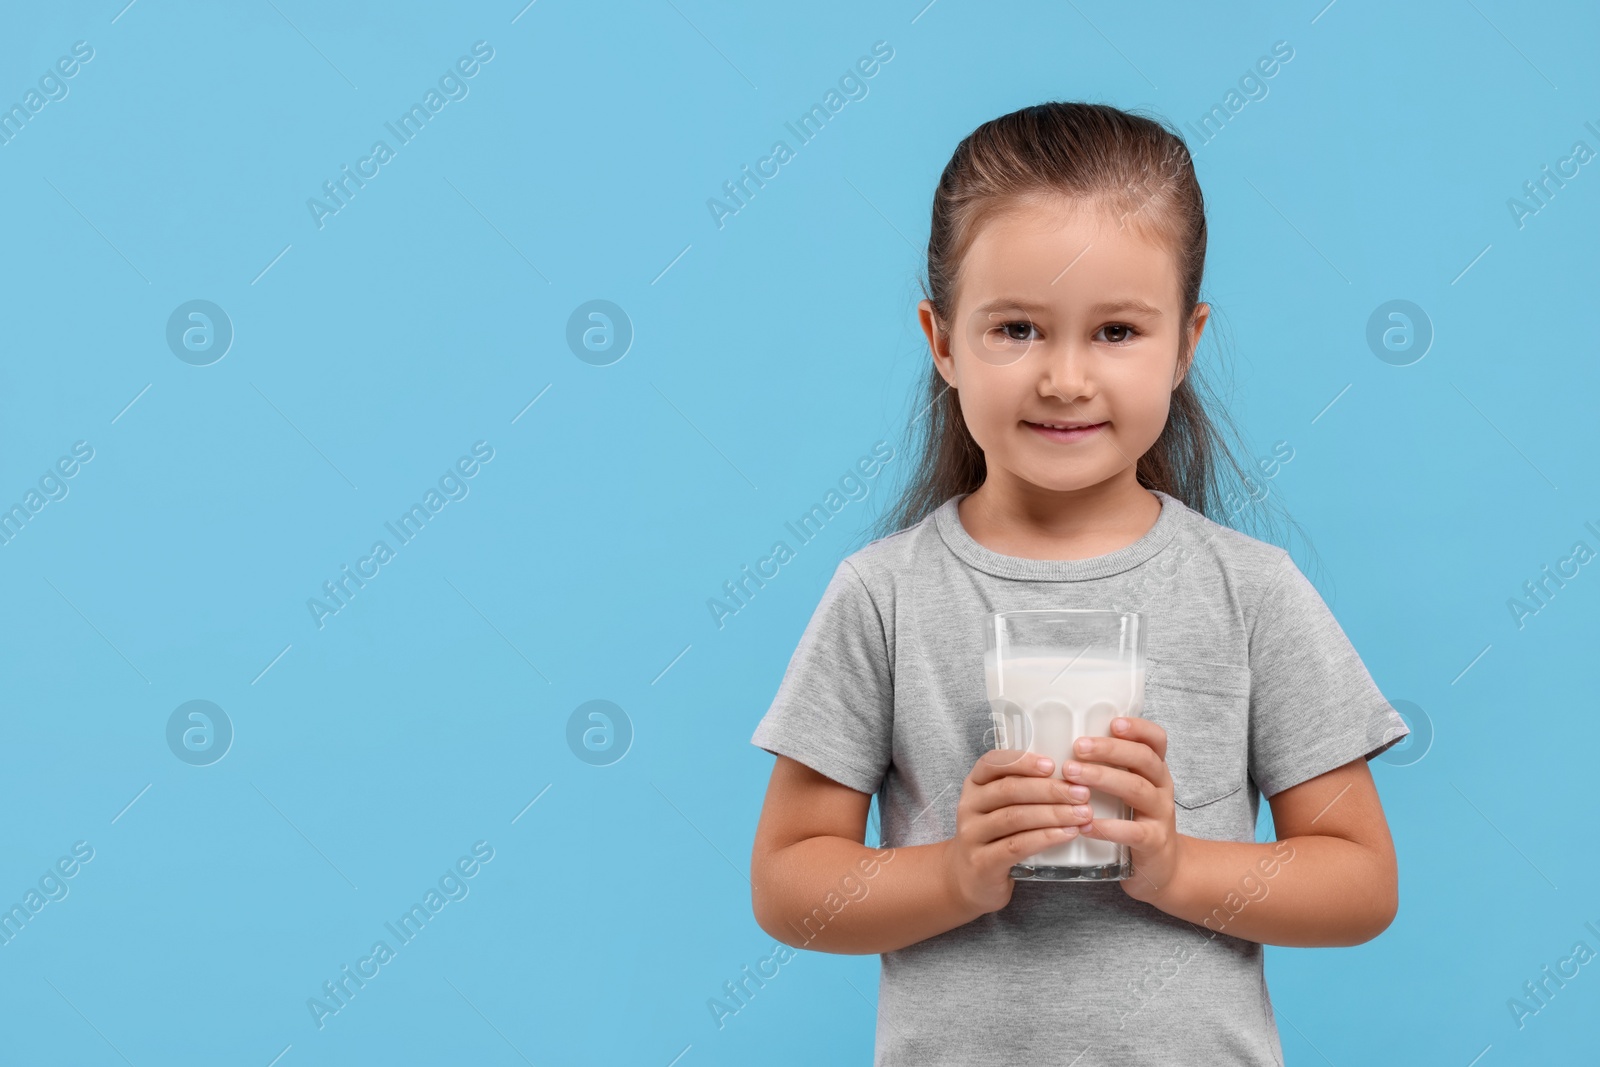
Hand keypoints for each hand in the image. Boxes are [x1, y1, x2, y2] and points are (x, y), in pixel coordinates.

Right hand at [941, 748, 1096, 915]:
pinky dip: (1045, 838)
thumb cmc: (994, 837)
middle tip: (1081, 793)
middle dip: (1050, 790)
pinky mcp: (982, 862)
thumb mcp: (999, 807)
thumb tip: (1069, 779)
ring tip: (1082, 814)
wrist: (970, 879)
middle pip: (1009, 790)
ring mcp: (972, 835)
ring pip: (1015, 817)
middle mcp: (968, 806)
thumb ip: (1022, 790)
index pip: (992, 763)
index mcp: (974, 785)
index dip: (1022, 762)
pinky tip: (1067, 834)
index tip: (1052, 765)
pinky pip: (1017, 845)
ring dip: (1053, 814)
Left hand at [1064, 716, 1186, 904]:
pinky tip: (1084, 824)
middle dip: (1110, 750)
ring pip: (1138, 789)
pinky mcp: (1154, 843)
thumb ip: (1107, 769)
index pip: (1156, 741)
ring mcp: (1160, 815)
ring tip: (1072, 776)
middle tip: (1078, 747)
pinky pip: (1134, 832)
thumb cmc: (1134, 821)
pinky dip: (1108, 827)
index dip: (1139, 728)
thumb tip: (1057, 743)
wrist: (1162, 869)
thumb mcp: (1128, 791)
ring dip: (1104, 779)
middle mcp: (1161, 788)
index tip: (1114, 722)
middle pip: (1144, 759)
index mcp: (1154, 771)